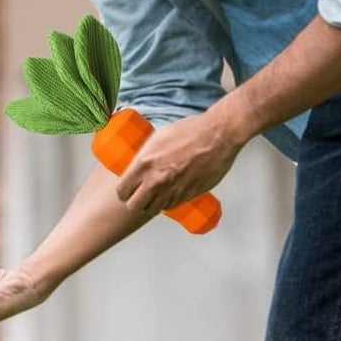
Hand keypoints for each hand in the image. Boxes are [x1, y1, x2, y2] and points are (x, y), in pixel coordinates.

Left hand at [115, 110, 240, 214]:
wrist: (218, 135)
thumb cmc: (190, 131)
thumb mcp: (157, 138)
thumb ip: (145, 155)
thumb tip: (137, 165)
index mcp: (144, 164)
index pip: (122, 190)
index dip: (122, 192)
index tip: (125, 190)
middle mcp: (156, 180)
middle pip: (134, 206)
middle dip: (134, 202)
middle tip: (138, 196)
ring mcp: (173, 190)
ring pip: (153, 209)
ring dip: (152, 204)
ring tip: (154, 195)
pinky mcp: (188, 195)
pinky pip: (172, 206)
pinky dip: (168, 203)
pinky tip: (170, 194)